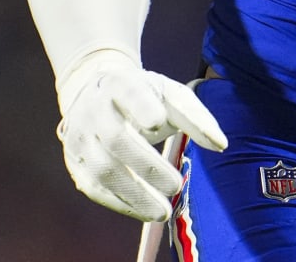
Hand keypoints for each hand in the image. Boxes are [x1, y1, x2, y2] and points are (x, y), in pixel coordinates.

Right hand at [55, 49, 227, 219]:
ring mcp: (79, 137)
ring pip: (102, 169)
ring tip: (164, 212)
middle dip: (147, 166)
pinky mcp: (74, 162)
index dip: (142, 106)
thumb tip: (221, 145)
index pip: (129, 93)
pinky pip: (94, 188)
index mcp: (120, 84)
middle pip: (116, 138)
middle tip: (176, 185)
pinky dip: (120, 203)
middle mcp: (94, 109)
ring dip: (134, 194)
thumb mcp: (170, 95)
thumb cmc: (144, 96)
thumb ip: (195, 117)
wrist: (94, 92)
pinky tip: (144, 212)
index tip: (159, 122)